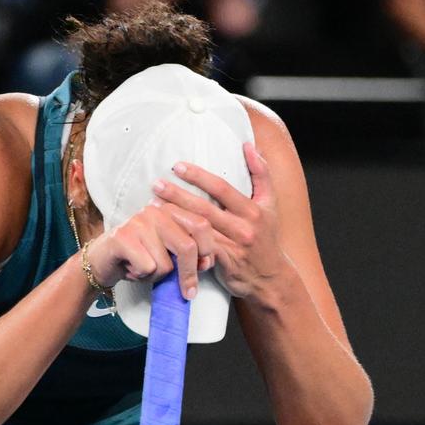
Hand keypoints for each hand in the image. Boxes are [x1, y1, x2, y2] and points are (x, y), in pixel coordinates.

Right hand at [85, 198, 216, 300]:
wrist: (101, 262)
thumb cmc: (139, 259)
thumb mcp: (169, 254)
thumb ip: (189, 253)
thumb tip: (207, 263)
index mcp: (171, 210)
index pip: (202, 226)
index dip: (208, 251)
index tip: (204, 268)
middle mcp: (156, 211)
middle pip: (187, 246)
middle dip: (189, 274)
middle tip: (188, 292)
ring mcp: (138, 223)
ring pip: (166, 263)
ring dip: (157, 276)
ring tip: (143, 270)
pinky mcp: (122, 237)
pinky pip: (147, 268)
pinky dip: (141, 277)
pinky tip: (130, 269)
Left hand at [150, 143, 289, 303]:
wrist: (270, 279)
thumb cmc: (266, 239)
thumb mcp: (270, 204)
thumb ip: (261, 174)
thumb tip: (248, 146)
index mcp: (253, 209)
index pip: (222, 188)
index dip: (199, 176)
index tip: (177, 166)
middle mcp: (243, 227)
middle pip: (205, 208)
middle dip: (178, 195)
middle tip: (156, 185)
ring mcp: (233, 247)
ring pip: (199, 230)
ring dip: (175, 218)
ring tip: (154, 207)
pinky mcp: (223, 264)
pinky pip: (199, 251)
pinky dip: (181, 241)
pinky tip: (164, 234)